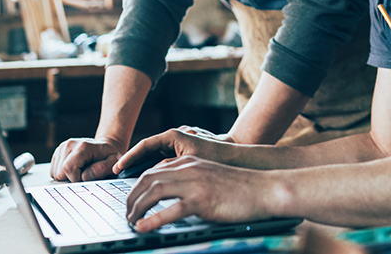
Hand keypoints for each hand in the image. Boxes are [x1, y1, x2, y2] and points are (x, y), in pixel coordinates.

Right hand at [49, 137, 124, 181]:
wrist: (106, 146)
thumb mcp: (112, 162)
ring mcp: (62, 147)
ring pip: (55, 173)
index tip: (85, 182)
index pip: (68, 168)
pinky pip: (53, 171)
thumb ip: (101, 169)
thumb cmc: (109, 156)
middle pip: (60, 173)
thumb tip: (85, 177)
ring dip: (66, 177)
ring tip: (80, 171)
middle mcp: (69, 144)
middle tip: (84, 176)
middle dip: (71, 179)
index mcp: (83, 146)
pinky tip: (74, 170)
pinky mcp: (58, 152)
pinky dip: (62, 174)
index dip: (75, 181)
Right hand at [113, 126, 232, 176]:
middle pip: (147, 151)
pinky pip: (164, 161)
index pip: (144, 145)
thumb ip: (168, 167)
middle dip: (134, 163)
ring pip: (155, 157)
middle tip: (119, 176)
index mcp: (173, 135)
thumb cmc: (215, 156)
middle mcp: (174, 137)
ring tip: (131, 181)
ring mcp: (178, 144)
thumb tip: (151, 175)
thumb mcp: (189, 163)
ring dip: (144, 168)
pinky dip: (156, 170)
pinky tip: (151, 183)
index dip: (129, 157)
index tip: (118, 167)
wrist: (237, 155)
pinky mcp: (182, 153)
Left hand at [125, 156, 276, 231]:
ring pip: (154, 191)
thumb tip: (171, 196)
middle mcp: (188, 168)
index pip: (152, 171)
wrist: (264, 189)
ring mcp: (195, 183)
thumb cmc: (239, 188)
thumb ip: (189, 180)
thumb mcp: (209, 177)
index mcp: (188, 163)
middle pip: (147, 179)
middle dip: (131, 197)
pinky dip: (154, 220)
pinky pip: (172, 209)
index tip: (129, 201)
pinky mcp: (203, 199)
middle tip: (126, 214)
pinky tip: (144, 228)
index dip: (136, 186)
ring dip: (138, 208)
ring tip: (131, 222)